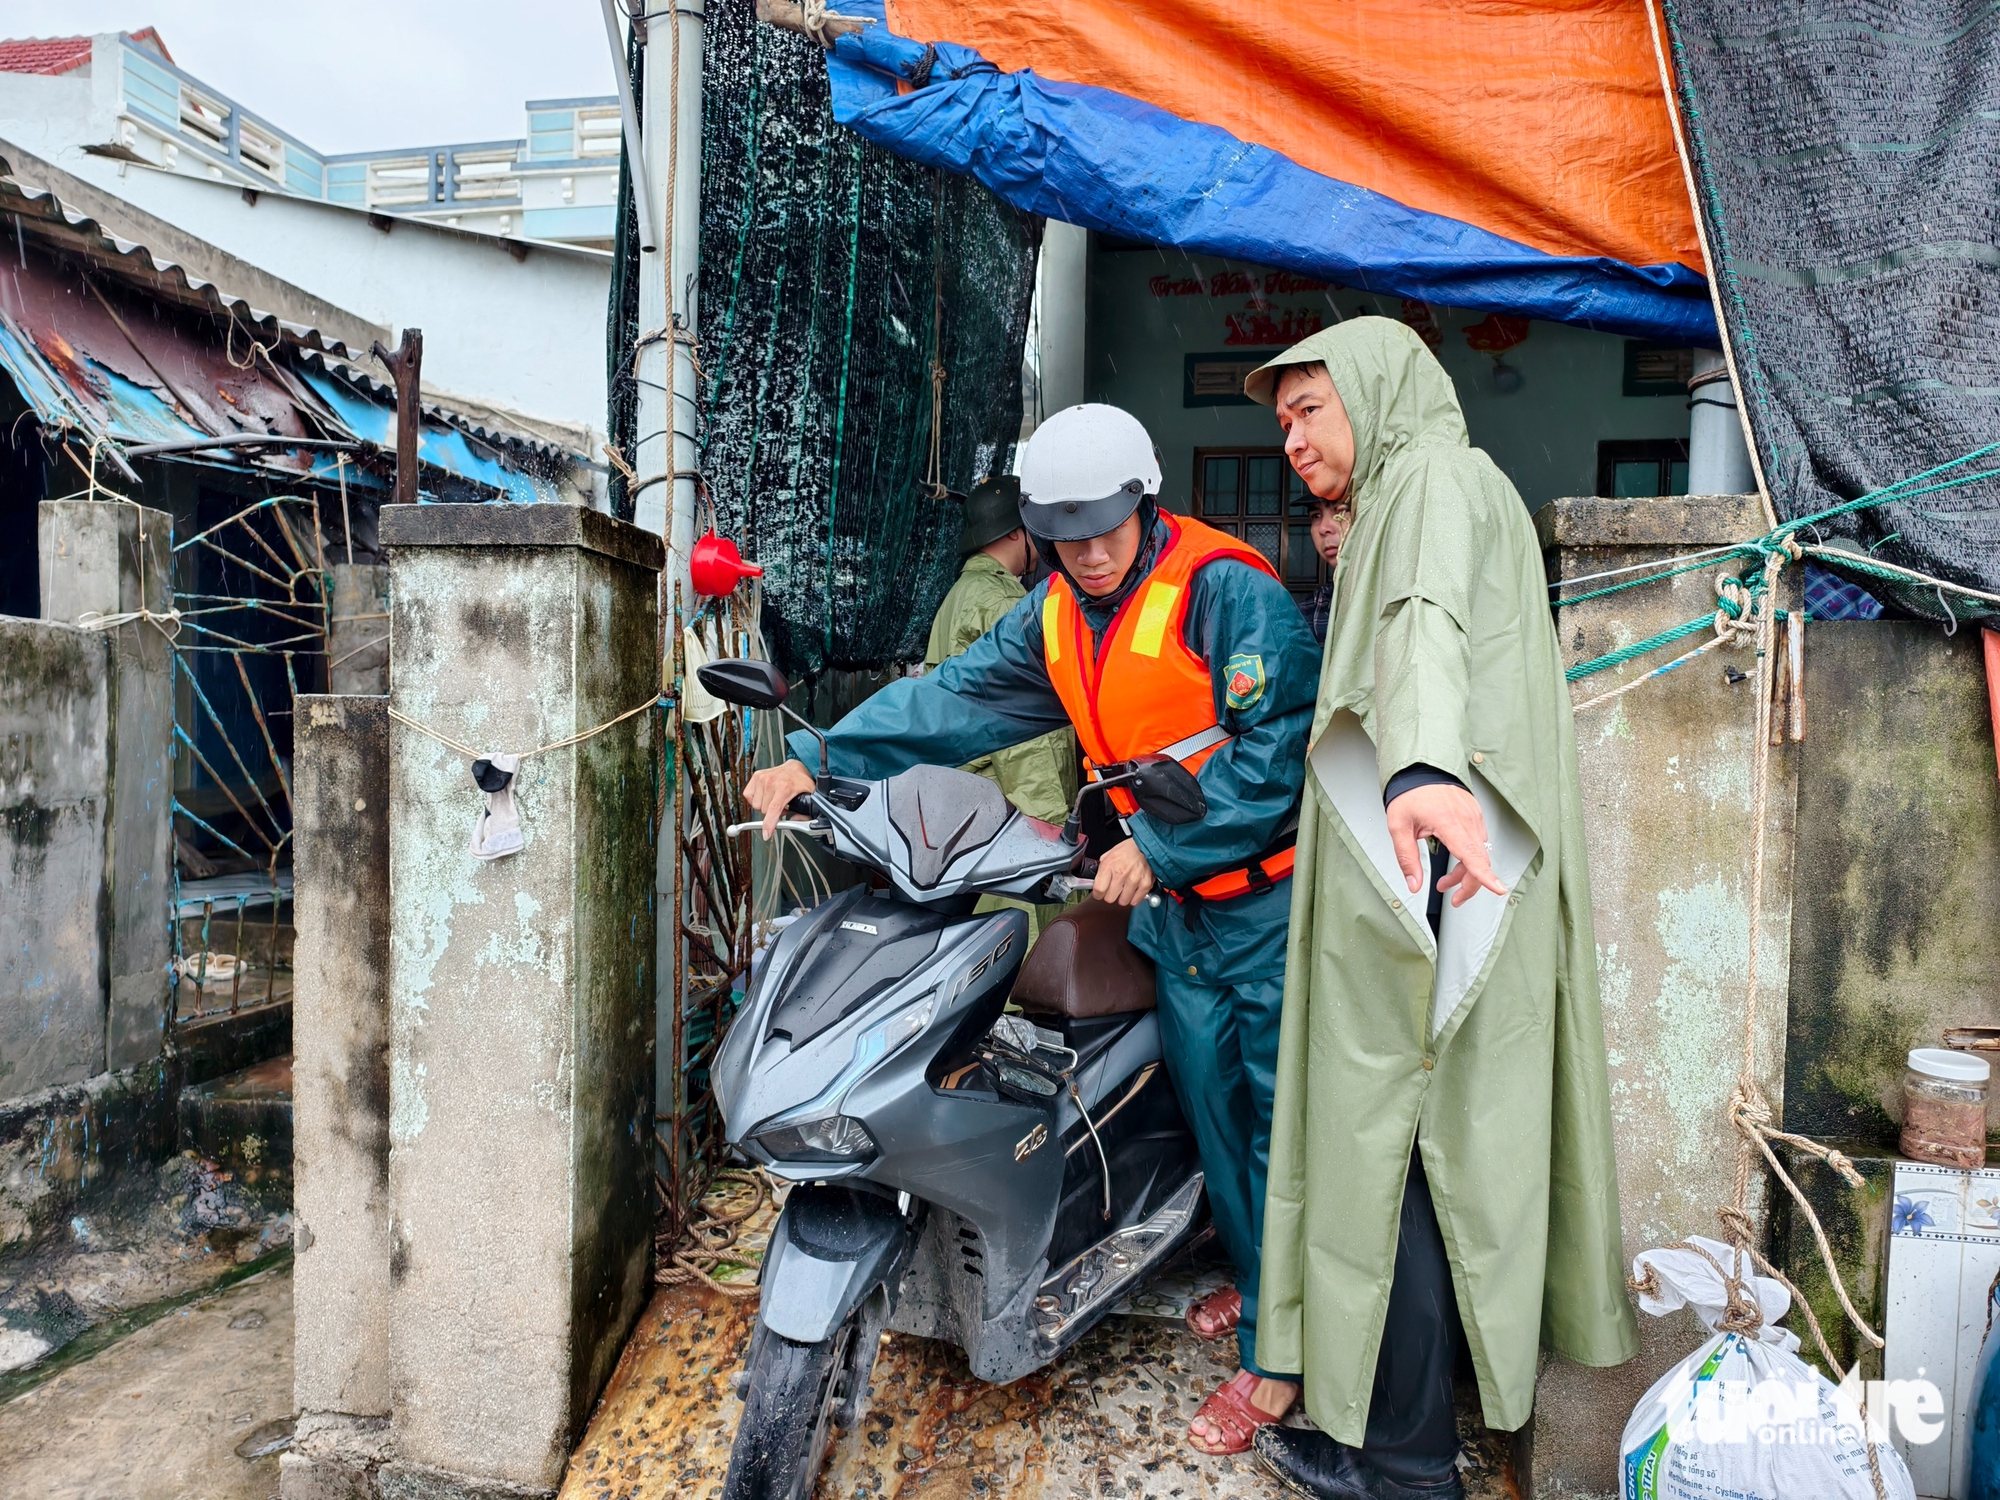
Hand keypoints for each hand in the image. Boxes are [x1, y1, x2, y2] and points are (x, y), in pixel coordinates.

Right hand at [743, 759, 813, 839]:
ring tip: (775, 799)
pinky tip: (766, 795)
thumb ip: (806, 813)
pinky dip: (756, 799)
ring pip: (756, 805)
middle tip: (782, 806)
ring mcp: (762, 778)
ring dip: (765, 806)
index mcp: (785, 787)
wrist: (795, 767)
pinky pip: (749, 796)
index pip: (773, 809)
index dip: (769, 824)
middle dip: (772, 813)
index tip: (766, 834)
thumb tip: (794, 821)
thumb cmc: (801, 781)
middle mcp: (771, 781)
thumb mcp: (810, 797)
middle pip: (764, 811)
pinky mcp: (756, 776)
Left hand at [1091, 839, 1155, 906]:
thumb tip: (1097, 881)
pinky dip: (1134, 898)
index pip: (1099, 890)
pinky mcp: (1145, 884)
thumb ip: (1102, 869)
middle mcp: (1121, 874)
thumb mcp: (1110, 854)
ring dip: (1123, 897)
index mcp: (1109, 865)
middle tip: (1114, 890)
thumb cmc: (1128, 849)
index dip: (1098, 894)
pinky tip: (1133, 890)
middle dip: (1110, 895)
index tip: (1099, 893)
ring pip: (1123, 901)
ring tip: (1125, 889)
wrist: (1147, 846)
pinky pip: (1136, 901)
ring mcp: (1134, 880)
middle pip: (1110, 898)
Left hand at [1386, 783, 1506, 907]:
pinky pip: (1478, 842)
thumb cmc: (1410, 793)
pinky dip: (1469, 857)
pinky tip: (1454, 861)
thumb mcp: (1398, 827)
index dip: (1484, 875)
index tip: (1498, 888)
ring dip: (1466, 872)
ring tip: (1445, 882)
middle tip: (1454, 899)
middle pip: (1479, 860)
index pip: (1471, 855)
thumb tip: (1413, 883)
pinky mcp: (1475, 815)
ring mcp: (1474, 816)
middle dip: (1469, 884)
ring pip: (1479, 853)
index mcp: (1448, 822)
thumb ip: (1407, 858)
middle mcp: (1467, 819)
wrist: (1420, 769)